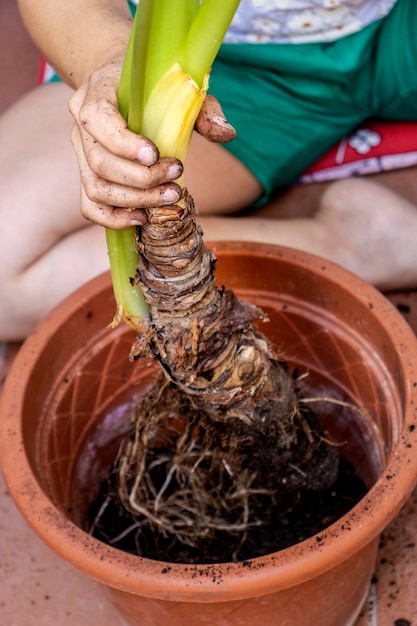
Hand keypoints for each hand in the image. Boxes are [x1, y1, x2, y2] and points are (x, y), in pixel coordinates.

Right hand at [69, 59, 235, 229]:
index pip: (97, 119)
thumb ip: (203, 109)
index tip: (156, 155)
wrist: (122, 87)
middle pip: (99, 162)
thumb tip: (226, 134)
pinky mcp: (87, 177)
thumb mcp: (180, 88)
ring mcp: (80, 155)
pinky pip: (90, 207)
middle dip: (142, 179)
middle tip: (175, 179)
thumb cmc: (153, 88)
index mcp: (97, 92)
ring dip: (134, 200)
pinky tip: (142, 218)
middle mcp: (80, 126)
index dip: (124, 144)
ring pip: (95, 188)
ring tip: (168, 198)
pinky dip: (114, 219)